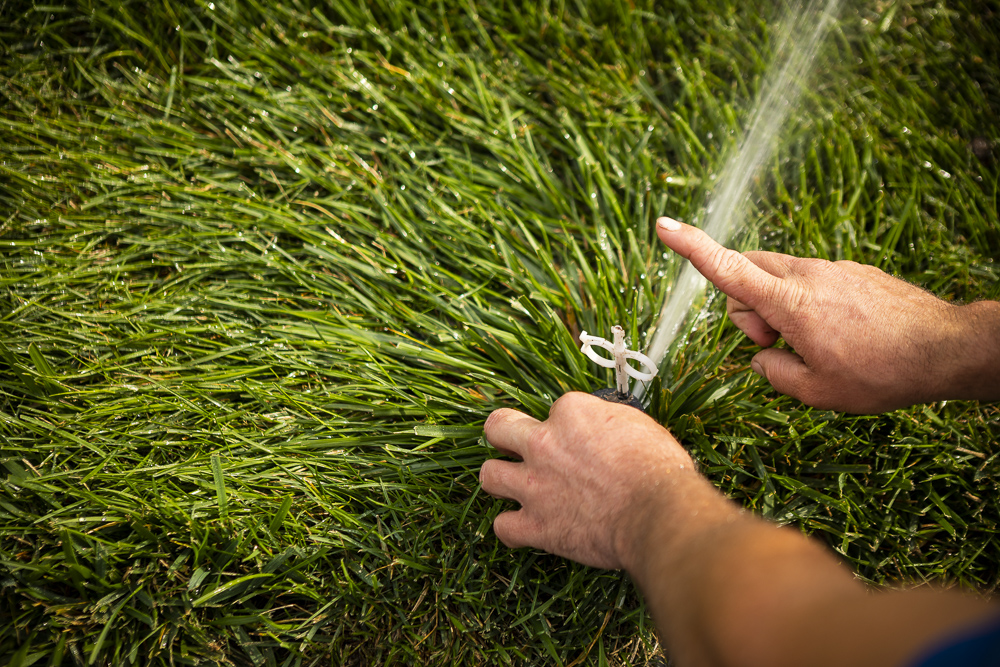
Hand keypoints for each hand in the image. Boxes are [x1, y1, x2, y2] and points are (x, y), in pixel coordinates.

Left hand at [479, 392, 726, 569]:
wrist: (658, 514)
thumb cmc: (659, 471)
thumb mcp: (638, 426)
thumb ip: (608, 423)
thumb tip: (605, 431)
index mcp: (571, 413)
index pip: (553, 411)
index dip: (566, 427)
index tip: (579, 441)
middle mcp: (544, 443)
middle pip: (498, 427)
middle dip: (504, 436)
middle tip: (514, 447)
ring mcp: (534, 485)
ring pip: (489, 475)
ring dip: (500, 480)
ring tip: (514, 486)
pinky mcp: (535, 525)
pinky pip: (502, 527)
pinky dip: (510, 529)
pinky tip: (521, 529)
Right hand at [656, 216, 999, 412]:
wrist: (946, 348)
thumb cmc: (881, 373)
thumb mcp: (816, 392)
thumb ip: (774, 373)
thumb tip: (762, 357)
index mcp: (790, 303)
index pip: (728, 268)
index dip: (691, 246)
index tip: (663, 225)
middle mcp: (808, 275)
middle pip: (749, 269)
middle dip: (746, 305)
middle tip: (774, 342)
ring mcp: (833, 268)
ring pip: (780, 276)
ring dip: (778, 307)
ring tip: (815, 344)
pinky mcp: (853, 270)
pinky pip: (811, 280)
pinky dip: (807, 304)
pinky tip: (842, 334)